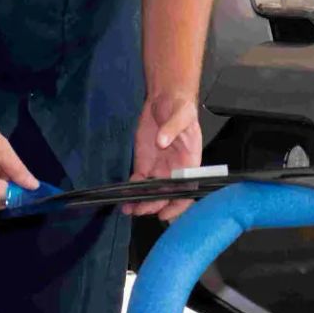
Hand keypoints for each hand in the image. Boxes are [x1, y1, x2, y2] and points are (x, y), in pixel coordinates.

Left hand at [127, 93, 202, 219]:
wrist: (164, 99)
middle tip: (139, 210)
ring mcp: (159, 169)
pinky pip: (139, 182)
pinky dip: (132, 191)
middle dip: (153, 205)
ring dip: (141, 203)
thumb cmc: (180, 107)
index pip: (187, 190)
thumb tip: (163, 141)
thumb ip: (172, 128)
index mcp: (189, 163)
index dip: (177, 205)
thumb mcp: (181, 115)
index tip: (164, 213)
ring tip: (128, 209)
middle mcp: (175, 171)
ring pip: (152, 193)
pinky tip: (124, 195)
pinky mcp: (145, 164)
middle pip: (166, 195)